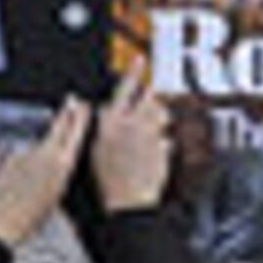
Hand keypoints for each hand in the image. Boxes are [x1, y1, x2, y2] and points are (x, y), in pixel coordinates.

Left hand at [0, 98, 86, 247]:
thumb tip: (58, 172)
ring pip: (38, 141)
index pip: (74, 133)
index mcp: (62, 165)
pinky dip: (24, 157)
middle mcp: (45, 154)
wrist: (1, 219)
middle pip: (58, 126)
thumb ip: (58, 178)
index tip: (82, 105)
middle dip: (65, 112)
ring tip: (39, 165)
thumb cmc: (30, 217)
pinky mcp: (11, 156)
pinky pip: (22, 152)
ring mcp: (27, 152)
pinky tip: (23, 171)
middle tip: (71, 100)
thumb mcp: (55, 199)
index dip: (79, 117)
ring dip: (40, 145)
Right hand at [87, 67, 170, 212]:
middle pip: (149, 97)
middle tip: (151, 99)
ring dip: (158, 119)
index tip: (140, 59)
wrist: (127, 203)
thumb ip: (105, 127)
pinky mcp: (162, 147)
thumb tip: (107, 111)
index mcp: (110, 122)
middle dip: (151, 98)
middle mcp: (131, 124)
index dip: (134, 72)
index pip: (124, 87)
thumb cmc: (109, 181)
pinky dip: (161, 142)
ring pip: (160, 114)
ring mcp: (150, 134)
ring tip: (148, 133)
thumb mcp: (96, 149)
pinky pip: (165, 137)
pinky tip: (151, 155)